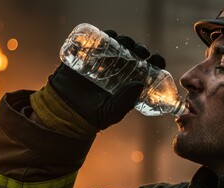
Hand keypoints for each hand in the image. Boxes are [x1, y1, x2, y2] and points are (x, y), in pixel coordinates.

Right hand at [34, 30, 165, 132]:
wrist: (66, 112)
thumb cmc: (94, 116)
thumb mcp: (112, 111)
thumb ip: (126, 100)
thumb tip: (140, 83)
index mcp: (129, 82)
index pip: (147, 68)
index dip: (155, 62)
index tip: (157, 59)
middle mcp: (119, 70)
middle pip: (134, 53)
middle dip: (139, 49)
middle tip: (140, 51)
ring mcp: (103, 61)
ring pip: (118, 44)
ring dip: (124, 40)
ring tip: (125, 43)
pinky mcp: (87, 56)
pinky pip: (97, 41)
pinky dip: (104, 35)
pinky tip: (108, 36)